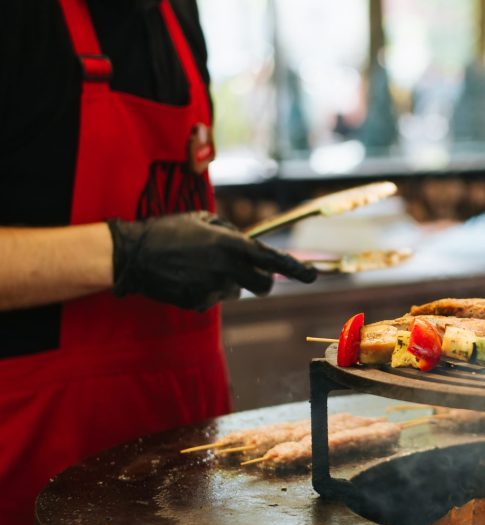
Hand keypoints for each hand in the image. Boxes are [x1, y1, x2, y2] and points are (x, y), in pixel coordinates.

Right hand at [107, 212, 317, 310]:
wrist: (134, 253)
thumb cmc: (169, 231)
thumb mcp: (203, 220)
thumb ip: (231, 233)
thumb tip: (248, 244)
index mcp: (231, 245)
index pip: (272, 260)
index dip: (294, 268)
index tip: (312, 276)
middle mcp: (227, 268)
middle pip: (262, 285)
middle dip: (261, 280)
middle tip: (250, 273)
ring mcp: (213, 288)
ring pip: (234, 290)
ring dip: (225, 281)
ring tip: (198, 267)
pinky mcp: (199, 303)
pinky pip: (213, 298)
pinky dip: (205, 290)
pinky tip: (186, 278)